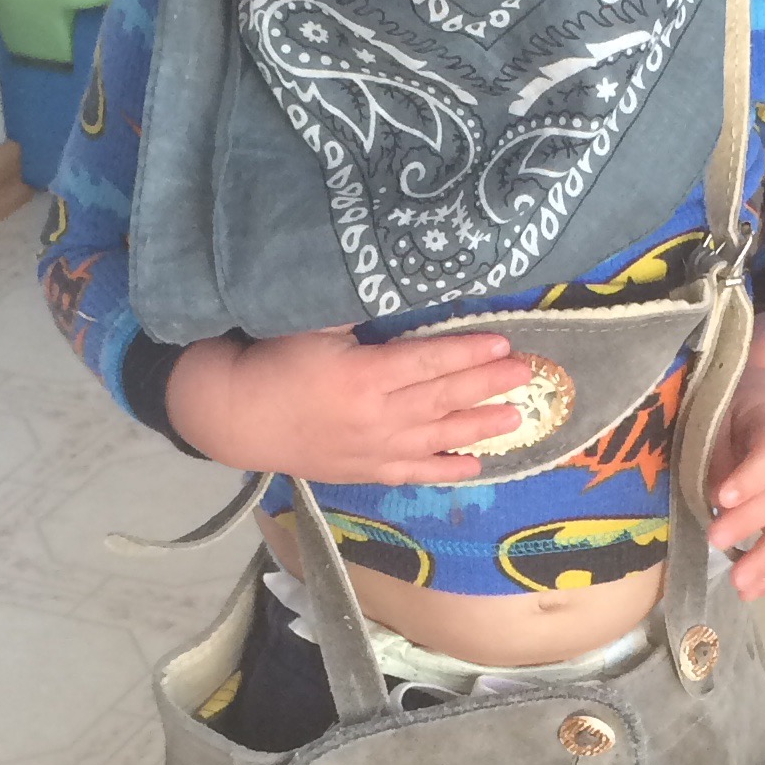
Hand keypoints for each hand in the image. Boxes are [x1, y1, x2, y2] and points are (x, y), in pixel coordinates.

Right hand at [165, 328, 525, 481]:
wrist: (238, 417)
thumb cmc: (273, 361)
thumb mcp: (313, 326)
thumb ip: (357, 314)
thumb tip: (400, 291)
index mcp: (364, 376)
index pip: (429, 362)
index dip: (468, 352)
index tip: (503, 342)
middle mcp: (377, 417)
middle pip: (443, 398)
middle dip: (488, 385)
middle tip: (526, 375)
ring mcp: (374, 449)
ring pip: (438, 437)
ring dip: (480, 427)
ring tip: (517, 417)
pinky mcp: (366, 471)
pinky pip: (415, 473)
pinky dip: (446, 469)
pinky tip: (476, 465)